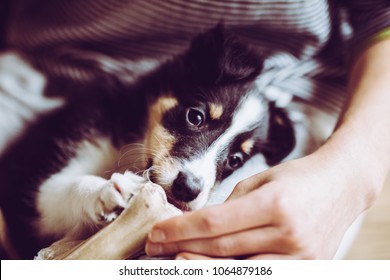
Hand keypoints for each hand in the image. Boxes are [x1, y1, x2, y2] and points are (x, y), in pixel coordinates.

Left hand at [145, 150, 368, 259]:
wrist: (340, 186)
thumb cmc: (297, 178)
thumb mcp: (261, 181)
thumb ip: (231, 206)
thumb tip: (200, 227)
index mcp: (274, 203)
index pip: (215, 221)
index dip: (180, 229)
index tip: (157, 232)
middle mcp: (287, 233)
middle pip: (221, 248)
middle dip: (181, 247)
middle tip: (155, 248)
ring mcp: (299, 256)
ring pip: (236, 268)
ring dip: (200, 265)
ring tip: (173, 260)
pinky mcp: (306, 268)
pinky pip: (259, 274)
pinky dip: (231, 271)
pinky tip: (208, 267)